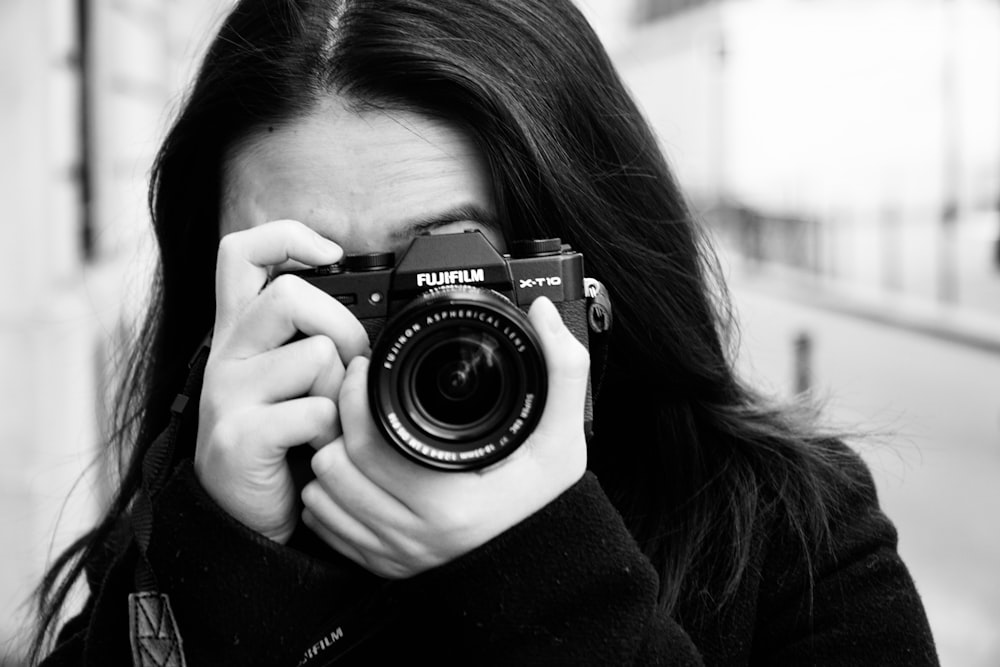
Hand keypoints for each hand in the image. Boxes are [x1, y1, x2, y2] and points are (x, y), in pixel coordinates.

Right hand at [195, 220, 369, 542]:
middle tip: (350, 367)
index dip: (285, 237)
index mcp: (239, 331)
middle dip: (342, 328)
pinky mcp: (238, 436)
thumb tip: (368, 319)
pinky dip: (332, 433)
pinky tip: (317, 448)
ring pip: (315, 355)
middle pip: (290, 295)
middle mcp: (226, 353)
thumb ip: (310, 340)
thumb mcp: (286, 380)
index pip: (240, 253)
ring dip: (341, 392)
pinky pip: (315, 412)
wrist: (242, 517)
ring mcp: (227, 394)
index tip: (329, 255)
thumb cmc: (277, 442)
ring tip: (328, 421)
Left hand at [301, 297, 589, 577]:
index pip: (366, 443)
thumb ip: (562, 372)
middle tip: (356, 395)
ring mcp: (395, 554)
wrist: (541, 561)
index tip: (364, 368)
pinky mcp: (382, 566)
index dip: (354, 396)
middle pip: (334, 465)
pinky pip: (325, 526)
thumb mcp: (564, 438)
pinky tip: (358, 471)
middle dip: (338, 421)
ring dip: (332, 456)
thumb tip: (544, 312)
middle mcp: (415, 534)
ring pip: (322, 495)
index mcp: (449, 501)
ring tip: (356, 431)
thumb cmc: (546, 500)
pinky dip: (330, 495)